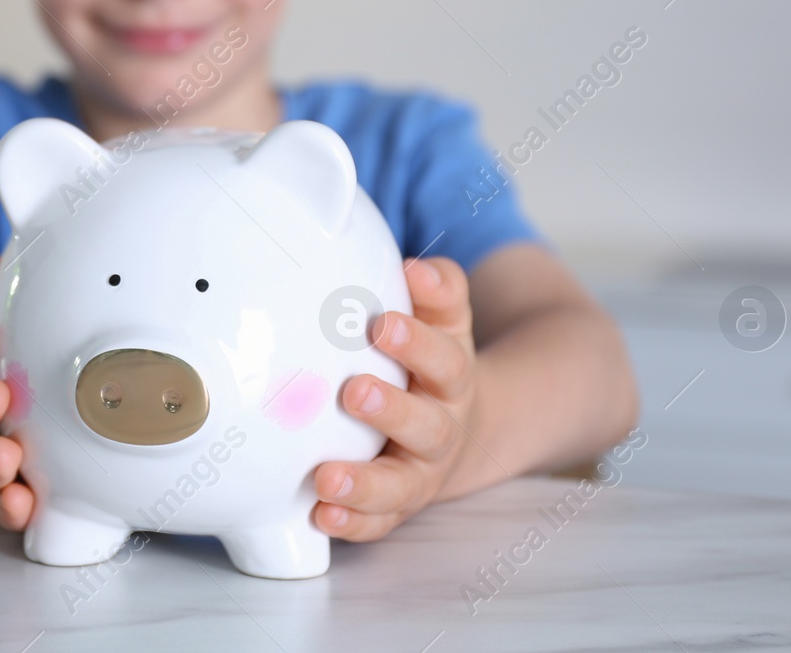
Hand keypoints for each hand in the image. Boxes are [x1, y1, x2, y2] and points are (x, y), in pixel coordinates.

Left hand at [311, 256, 478, 540]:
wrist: (468, 429)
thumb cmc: (433, 363)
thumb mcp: (446, 321)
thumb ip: (437, 290)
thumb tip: (415, 267)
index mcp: (452, 375)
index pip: (443, 356)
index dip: (416, 341)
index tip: (381, 324)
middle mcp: (441, 426)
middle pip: (426, 424)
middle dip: (390, 410)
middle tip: (353, 392)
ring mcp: (421, 471)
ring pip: (401, 484)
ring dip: (364, 482)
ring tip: (327, 476)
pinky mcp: (399, 505)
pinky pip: (379, 522)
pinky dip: (353, 523)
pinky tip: (321, 514)